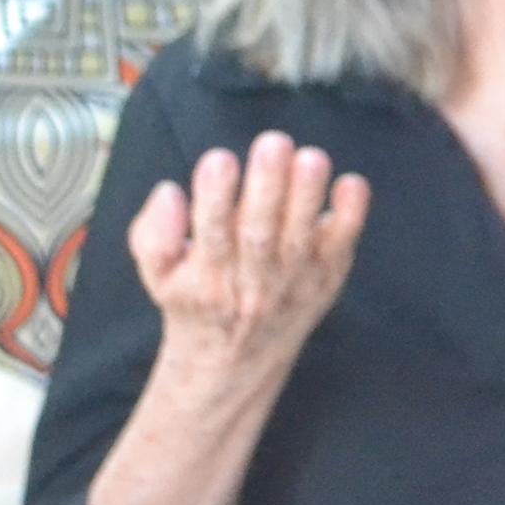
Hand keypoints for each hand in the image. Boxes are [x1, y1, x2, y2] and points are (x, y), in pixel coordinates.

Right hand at [129, 132, 367, 387]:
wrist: (237, 360)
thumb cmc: (195, 302)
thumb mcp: (157, 275)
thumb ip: (153, 234)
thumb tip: (169, 192)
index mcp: (207, 278)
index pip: (210, 233)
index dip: (215, 197)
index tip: (219, 159)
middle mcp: (253, 282)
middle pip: (260, 232)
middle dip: (268, 187)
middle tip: (273, 143)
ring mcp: (293, 282)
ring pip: (301, 238)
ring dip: (307, 196)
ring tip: (311, 158)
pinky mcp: (326, 279)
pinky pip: (341, 248)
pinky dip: (350, 217)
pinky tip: (351, 185)